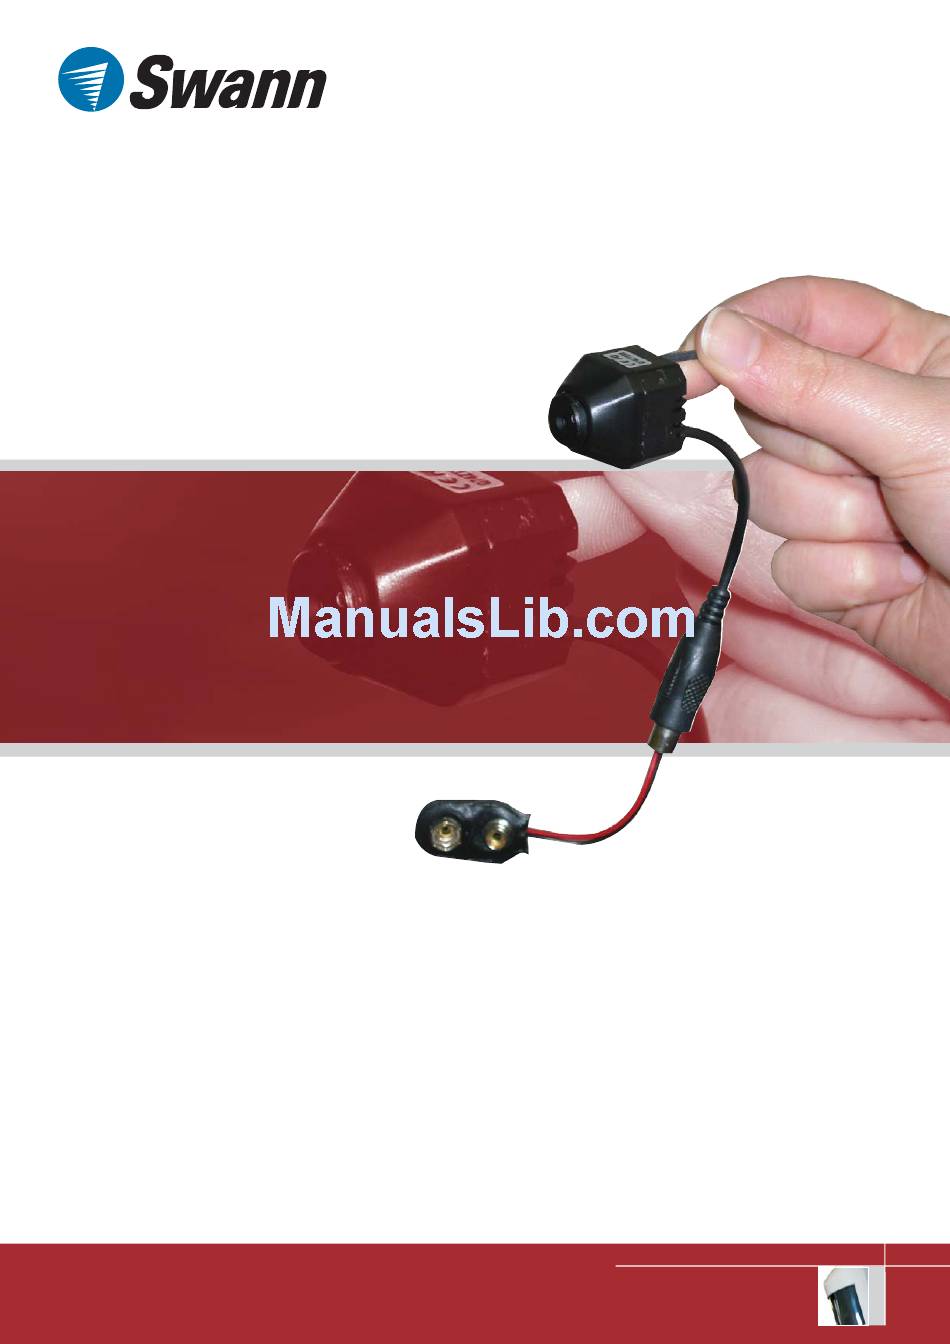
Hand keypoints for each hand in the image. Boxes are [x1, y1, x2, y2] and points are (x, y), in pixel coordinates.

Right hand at [681, 276, 949, 698]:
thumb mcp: (921, 426)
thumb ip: (812, 382)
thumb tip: (722, 337)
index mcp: (908, 356)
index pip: (797, 313)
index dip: (738, 331)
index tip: (690, 364)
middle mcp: (872, 422)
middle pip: (767, 412)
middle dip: (816, 454)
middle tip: (882, 470)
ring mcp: (851, 495)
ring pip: (769, 494)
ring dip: (835, 523)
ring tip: (904, 531)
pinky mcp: (838, 565)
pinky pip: (785, 564)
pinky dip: (841, 577)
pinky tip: (901, 576)